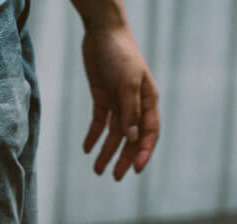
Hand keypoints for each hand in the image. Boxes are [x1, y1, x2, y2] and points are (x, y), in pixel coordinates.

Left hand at [80, 23, 159, 179]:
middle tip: (115, 178)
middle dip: (124, 158)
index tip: (135, 170)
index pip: (149, 133)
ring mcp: (118, 102)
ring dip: (106, 152)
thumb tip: (132, 137)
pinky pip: (99, 122)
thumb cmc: (120, 54)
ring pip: (114, 134)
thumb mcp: (126, 83)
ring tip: (97, 170)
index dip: (143, 152)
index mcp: (147, 100)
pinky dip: (93, 136)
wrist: (102, 32)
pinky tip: (86, 149)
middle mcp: (134, 104)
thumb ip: (129, 111)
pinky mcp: (102, 98)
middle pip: (131, 138)